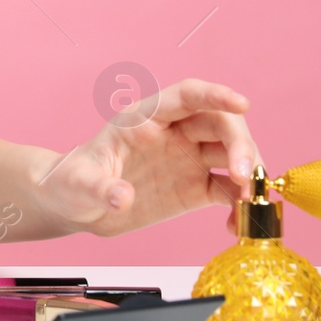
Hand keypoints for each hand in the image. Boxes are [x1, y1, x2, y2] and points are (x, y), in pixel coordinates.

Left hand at [37, 78, 257, 238]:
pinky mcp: (195, 188)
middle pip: (220, 124)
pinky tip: (235, 224)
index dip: (215, 95)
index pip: (186, 95)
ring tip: (246, 201)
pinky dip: (240, 204)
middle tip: (243, 175)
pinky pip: (228, 190)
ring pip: (232, 154)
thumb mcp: (77, 183)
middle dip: (240, 144)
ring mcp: (188, 159)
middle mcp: (173, 133)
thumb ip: (98, 187)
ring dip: (249, 173)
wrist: (76, 206)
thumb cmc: (72, 182)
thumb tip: (121, 197)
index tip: (241, 103)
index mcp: (144, 118)